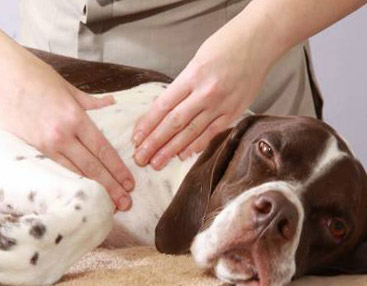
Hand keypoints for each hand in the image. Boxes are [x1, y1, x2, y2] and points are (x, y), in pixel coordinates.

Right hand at [0, 32, 133, 210]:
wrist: (1, 73)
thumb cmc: (35, 76)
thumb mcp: (68, 87)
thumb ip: (92, 101)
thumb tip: (111, 102)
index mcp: (75, 117)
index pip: (103, 149)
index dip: (118, 169)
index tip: (129, 183)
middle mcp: (62, 134)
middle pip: (93, 166)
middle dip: (111, 186)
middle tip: (125, 203)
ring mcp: (45, 144)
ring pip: (75, 171)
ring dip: (94, 188)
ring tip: (109, 202)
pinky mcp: (31, 148)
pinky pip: (57, 168)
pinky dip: (72, 181)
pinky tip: (83, 190)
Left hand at [133, 18, 267, 169]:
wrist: (260, 40)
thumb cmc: (226, 45)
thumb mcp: (197, 59)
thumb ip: (184, 84)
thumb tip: (168, 108)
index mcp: (192, 75)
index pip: (163, 106)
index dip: (148, 124)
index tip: (137, 138)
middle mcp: (205, 92)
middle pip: (174, 123)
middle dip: (155, 143)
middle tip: (141, 158)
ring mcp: (221, 104)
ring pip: (192, 132)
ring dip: (172, 150)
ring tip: (158, 163)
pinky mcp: (235, 111)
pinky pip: (213, 132)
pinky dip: (198, 145)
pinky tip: (184, 155)